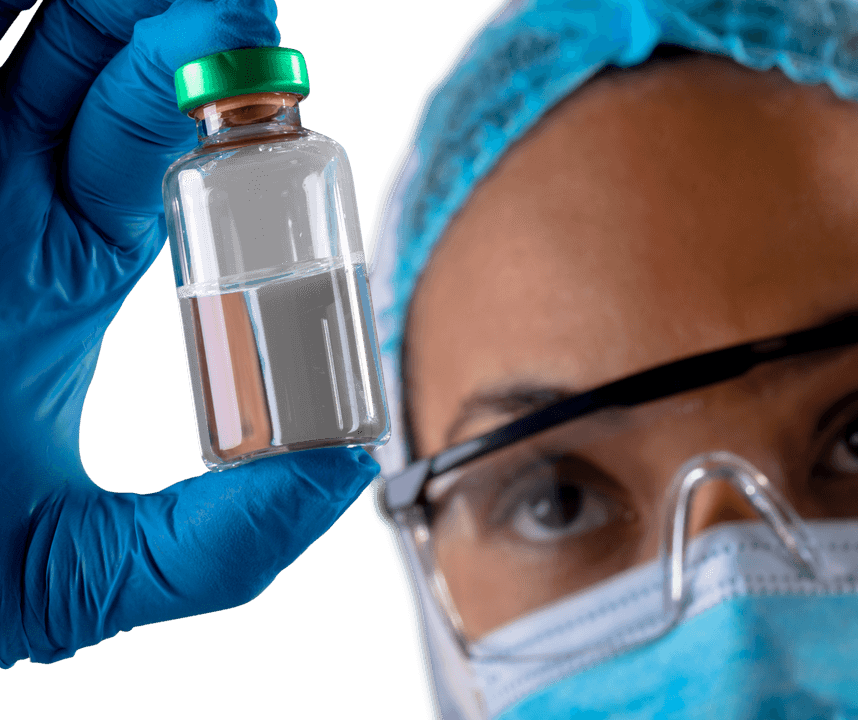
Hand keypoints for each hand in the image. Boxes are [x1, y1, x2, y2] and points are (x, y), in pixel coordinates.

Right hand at [0, 0, 378, 665]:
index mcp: (55, 267)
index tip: (273, 70)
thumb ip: (220, 541)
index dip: (217, 102)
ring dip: (96, 5)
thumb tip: (341, 478)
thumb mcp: (87, 568)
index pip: (154, 150)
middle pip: (92, 66)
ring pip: (17, 31)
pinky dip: (0, 6)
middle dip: (165, 24)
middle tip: (232, 8)